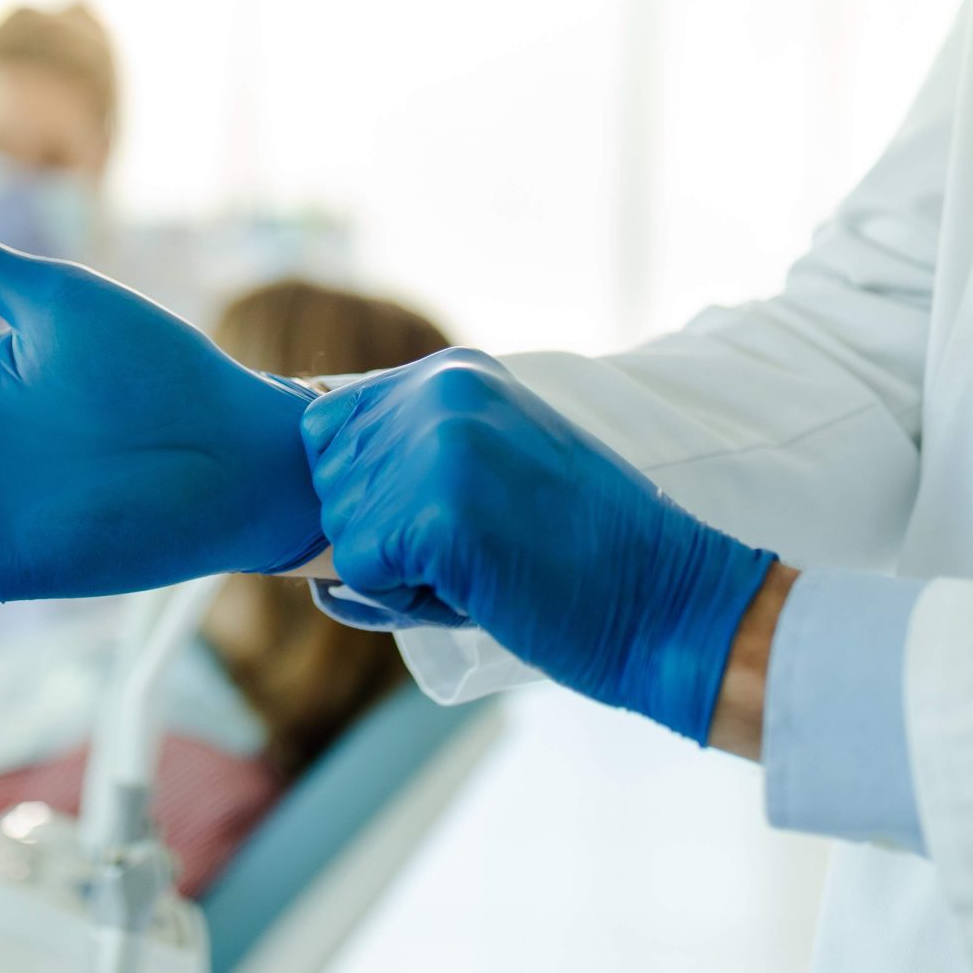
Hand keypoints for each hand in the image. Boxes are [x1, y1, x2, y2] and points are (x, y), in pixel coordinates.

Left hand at [302, 350, 776, 741]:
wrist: (665, 601)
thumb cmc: (581, 549)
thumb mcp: (496, 459)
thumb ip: (413, 444)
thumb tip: (308, 456)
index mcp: (455, 372)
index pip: (329, 421)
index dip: (362, 488)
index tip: (439, 514)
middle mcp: (441, 391)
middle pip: (328, 480)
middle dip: (378, 532)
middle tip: (471, 546)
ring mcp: (440, 447)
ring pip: (340, 529)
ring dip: (395, 569)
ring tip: (482, 565)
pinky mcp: (439, 512)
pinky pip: (358, 572)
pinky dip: (405, 601)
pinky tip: (478, 588)